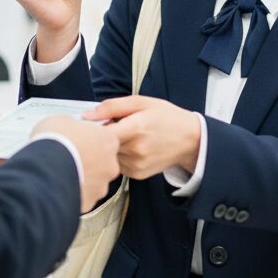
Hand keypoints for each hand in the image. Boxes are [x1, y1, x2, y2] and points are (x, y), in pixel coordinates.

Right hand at [32, 115, 120, 212]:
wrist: (44, 169)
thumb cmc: (55, 142)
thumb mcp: (63, 120)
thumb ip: (75, 126)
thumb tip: (71, 127)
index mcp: (108, 140)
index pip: (108, 138)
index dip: (92, 138)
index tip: (82, 138)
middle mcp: (110, 164)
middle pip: (103, 161)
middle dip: (89, 160)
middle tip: (71, 155)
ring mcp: (101, 185)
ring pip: (94, 180)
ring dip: (82, 176)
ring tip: (63, 172)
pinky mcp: (90, 201)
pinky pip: (83, 195)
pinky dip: (74, 191)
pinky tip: (60, 184)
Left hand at [83, 96, 200, 180]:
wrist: (190, 140)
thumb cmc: (167, 117)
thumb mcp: (142, 102)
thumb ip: (112, 107)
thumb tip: (87, 114)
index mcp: (136, 128)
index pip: (101, 131)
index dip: (95, 126)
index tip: (96, 121)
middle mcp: (136, 149)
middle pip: (104, 144)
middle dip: (103, 135)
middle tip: (114, 126)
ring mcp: (136, 164)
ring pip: (109, 155)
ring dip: (111, 147)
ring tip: (126, 136)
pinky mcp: (137, 174)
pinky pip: (118, 165)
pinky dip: (119, 156)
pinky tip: (131, 148)